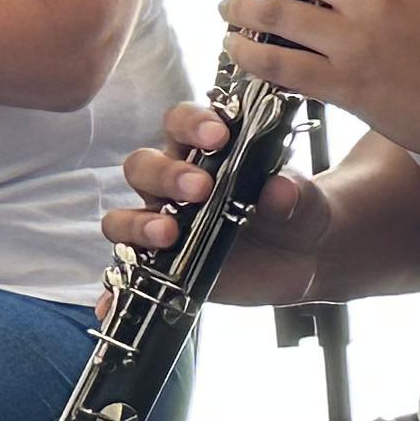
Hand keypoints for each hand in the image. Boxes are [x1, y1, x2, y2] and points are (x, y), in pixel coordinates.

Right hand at [103, 98, 332, 277]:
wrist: (302, 257)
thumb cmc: (294, 212)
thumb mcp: (303, 201)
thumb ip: (292, 193)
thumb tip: (279, 189)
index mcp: (204, 151)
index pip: (181, 123)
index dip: (193, 124)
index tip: (218, 135)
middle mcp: (172, 184)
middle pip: (143, 167)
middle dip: (167, 175)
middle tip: (200, 189)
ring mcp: (160, 224)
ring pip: (123, 218)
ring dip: (138, 224)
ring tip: (169, 233)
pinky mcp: (157, 265)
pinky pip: (124, 272)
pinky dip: (116, 283)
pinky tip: (118, 297)